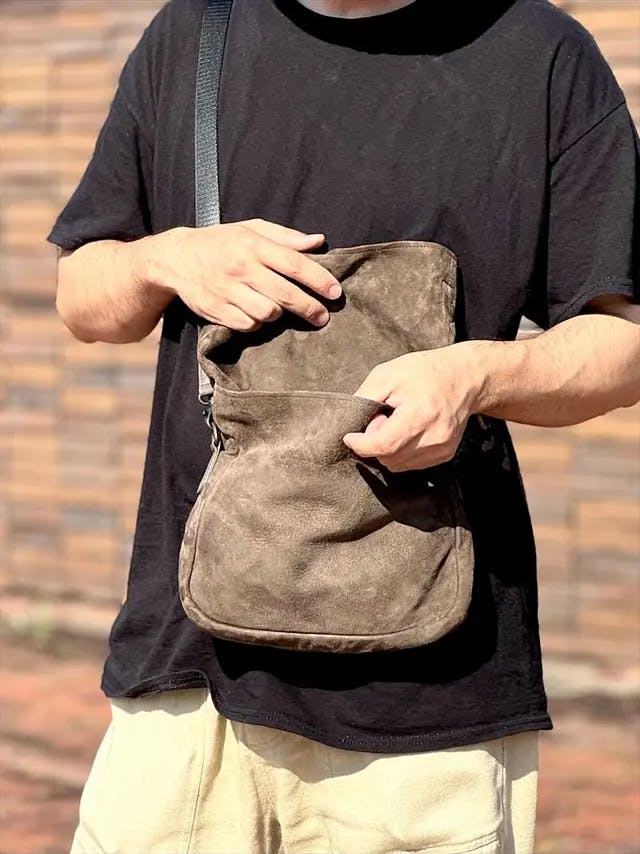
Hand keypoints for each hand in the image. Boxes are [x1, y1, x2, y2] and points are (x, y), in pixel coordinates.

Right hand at [141, 218, 340, 330]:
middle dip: (309, 307)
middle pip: (285, 294)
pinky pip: (248, 324)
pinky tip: (258, 314)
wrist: (176, 259)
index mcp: (252, 244)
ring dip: (280, 314)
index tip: (335, 292)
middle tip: (323, 316)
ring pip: (268, 313)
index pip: (294, 264)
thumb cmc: (221, 242)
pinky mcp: (217, 310)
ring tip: (282, 308)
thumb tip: (318, 241)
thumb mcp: (250, 229)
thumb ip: (286, 237)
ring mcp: (227, 291)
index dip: (319, 280)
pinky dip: (257, 323)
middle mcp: (241, 268)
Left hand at [343, 343, 483, 471]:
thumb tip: (349, 422)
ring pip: (398, 465)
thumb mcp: (387, 375)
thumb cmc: (425, 371)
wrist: (465, 377)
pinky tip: (408, 431)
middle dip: (375, 442)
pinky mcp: (445, 454)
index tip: (350, 436)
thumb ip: (364, 399)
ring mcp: (442, 448)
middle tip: (381, 418)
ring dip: (388, 449)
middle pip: (388, 458)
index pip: (382, 445)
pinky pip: (411, 464)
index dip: (360, 444)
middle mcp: (434, 436)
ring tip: (397, 423)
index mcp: (420, 414)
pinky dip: (402, 452)